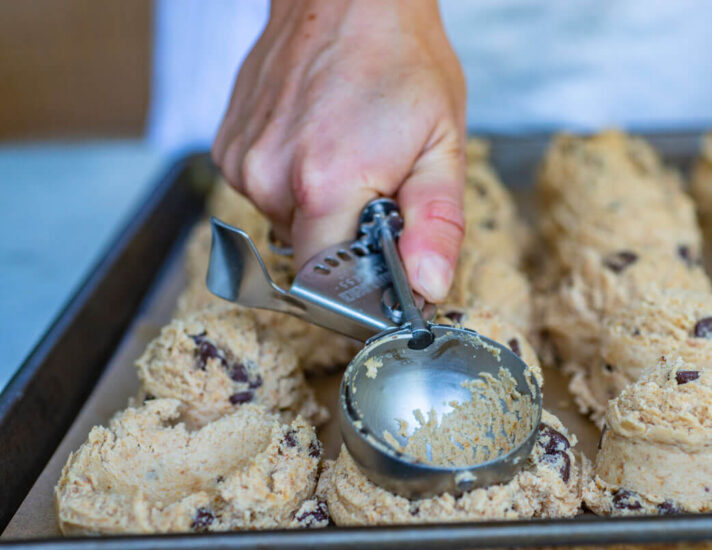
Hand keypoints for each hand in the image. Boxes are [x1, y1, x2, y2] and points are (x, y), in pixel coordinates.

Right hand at [213, 0, 466, 301]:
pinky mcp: (228, 148)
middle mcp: (269, 177)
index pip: (330, 286)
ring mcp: (242, 161)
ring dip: (322, 210)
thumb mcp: (443, 146)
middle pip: (310, 256)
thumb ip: (436, 224)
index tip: (389, 262)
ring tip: (350, 158)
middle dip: (348, 240)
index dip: (365, 284)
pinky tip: (319, 144)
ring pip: (287, 224)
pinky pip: (266, 193)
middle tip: (379, 190)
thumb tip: (428, 286)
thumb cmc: (401, 61)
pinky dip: (295, 184)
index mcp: (325, 184)